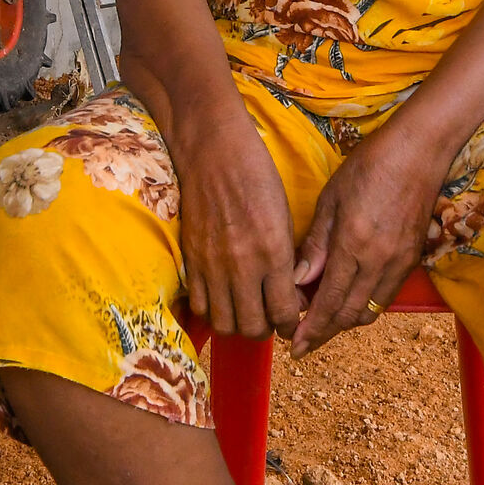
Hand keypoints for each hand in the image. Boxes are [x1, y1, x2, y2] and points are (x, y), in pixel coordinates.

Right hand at [175, 116, 304, 341]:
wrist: (214, 153)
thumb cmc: (257, 177)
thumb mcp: (284, 217)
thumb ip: (288, 259)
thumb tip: (291, 293)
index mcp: (274, 252)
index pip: (284, 311)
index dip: (291, 325)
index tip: (291, 323)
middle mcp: (243, 265)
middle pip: (253, 327)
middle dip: (265, 331)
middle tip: (268, 320)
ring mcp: (213, 265)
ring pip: (224, 323)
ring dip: (237, 325)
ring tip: (245, 312)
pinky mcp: (192, 260)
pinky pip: (199, 305)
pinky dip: (212, 311)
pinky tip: (222, 299)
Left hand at [290, 128, 440, 357]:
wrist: (420, 151)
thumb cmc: (369, 166)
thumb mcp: (331, 200)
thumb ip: (316, 245)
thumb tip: (298, 282)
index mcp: (353, 245)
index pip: (328, 303)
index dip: (310, 329)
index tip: (293, 346)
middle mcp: (379, 262)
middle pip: (349, 316)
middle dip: (324, 334)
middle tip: (302, 342)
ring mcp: (400, 263)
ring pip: (369, 311)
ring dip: (344, 323)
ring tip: (322, 322)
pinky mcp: (412, 259)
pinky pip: (385, 296)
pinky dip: (364, 306)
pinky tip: (348, 299)